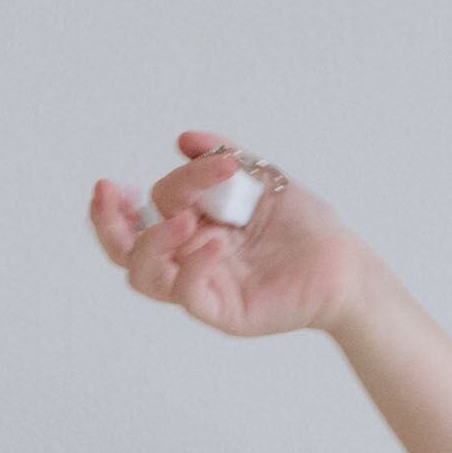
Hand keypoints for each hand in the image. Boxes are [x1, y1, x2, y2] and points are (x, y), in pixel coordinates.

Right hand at [89, 132, 372, 337]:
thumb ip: (221, 160)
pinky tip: (215, 242)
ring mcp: (203, 286)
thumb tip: (185, 140)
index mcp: (190, 226)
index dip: (131, 197)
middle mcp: (188, 257)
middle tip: (109, 191)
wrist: (345, 262)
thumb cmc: (303, 226)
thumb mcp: (260, 178)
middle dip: (106, 222)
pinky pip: (189, 295)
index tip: (147, 171)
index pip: (144, 212)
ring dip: (152, 242)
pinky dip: (193, 266)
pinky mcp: (223, 312)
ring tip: (184, 217)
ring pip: (145, 276)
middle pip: (124, 251)